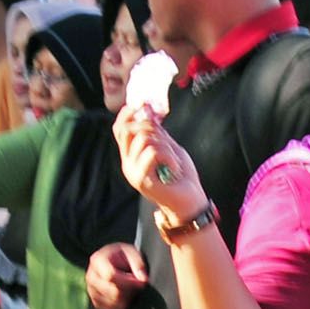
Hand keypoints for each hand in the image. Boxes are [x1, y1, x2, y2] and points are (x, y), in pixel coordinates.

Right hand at [84, 241, 147, 308]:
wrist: (114, 262)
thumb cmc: (124, 256)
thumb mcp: (132, 253)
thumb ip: (138, 264)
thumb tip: (143, 280)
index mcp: (97, 260)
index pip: (111, 276)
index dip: (128, 281)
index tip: (141, 282)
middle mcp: (91, 276)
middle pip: (113, 292)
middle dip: (130, 290)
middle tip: (138, 285)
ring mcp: (92, 291)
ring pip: (113, 302)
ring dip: (127, 298)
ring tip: (132, 288)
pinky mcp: (96, 302)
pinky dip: (122, 306)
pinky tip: (127, 296)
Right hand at [114, 104, 206, 222]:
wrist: (190, 203)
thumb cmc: (182, 177)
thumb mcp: (170, 147)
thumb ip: (158, 132)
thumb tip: (148, 110)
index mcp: (132, 156)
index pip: (119, 129)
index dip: (127, 113)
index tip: (142, 105)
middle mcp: (127, 164)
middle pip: (128, 129)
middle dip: (150, 127)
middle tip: (167, 142)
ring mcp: (132, 172)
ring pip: (144, 139)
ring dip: (165, 145)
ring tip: (173, 161)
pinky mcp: (141, 180)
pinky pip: (153, 152)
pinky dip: (169, 157)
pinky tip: (174, 169)